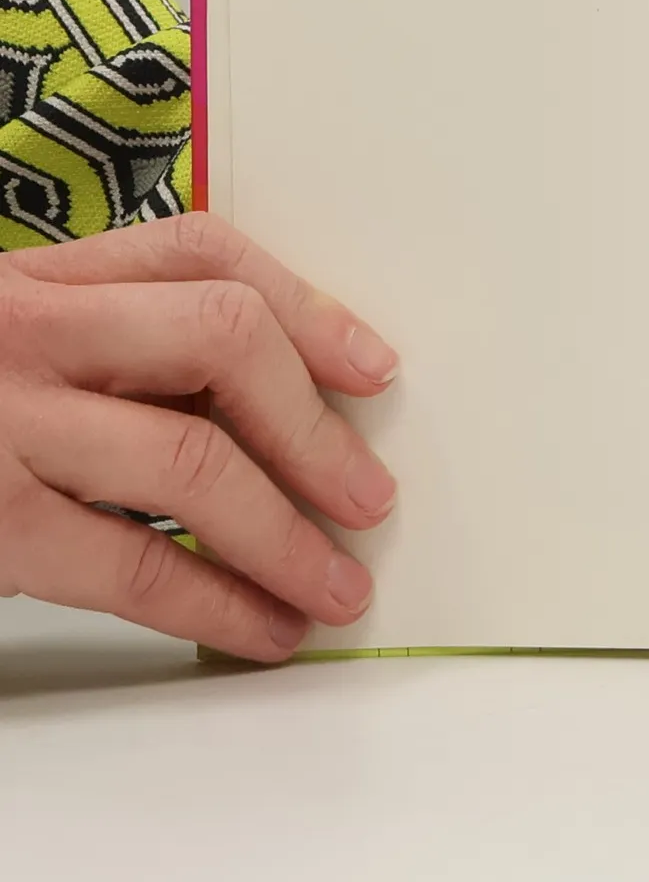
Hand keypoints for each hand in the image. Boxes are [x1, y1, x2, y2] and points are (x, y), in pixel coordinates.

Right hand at [0, 215, 398, 661]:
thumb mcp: (10, 339)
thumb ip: (112, 344)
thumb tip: (277, 403)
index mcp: (40, 277)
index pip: (205, 252)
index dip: (310, 304)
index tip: (377, 368)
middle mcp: (26, 332)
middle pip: (222, 340)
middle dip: (314, 427)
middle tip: (370, 496)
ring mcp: (2, 425)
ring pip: (192, 464)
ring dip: (288, 534)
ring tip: (337, 586)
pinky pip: (131, 566)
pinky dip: (216, 603)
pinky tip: (263, 629)